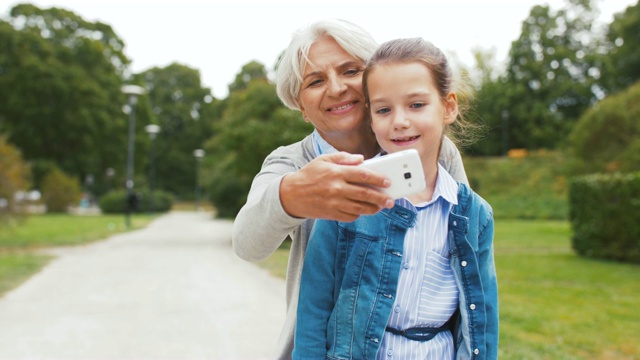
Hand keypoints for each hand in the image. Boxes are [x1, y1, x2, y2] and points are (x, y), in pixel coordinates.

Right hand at [280, 152, 394, 221]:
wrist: (291, 195)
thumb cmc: (309, 175)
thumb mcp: (323, 160)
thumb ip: (343, 158)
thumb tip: (361, 159)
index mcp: (336, 172)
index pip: (363, 174)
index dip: (378, 178)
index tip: (388, 181)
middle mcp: (336, 188)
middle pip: (365, 193)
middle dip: (381, 197)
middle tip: (391, 200)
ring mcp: (334, 203)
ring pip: (360, 207)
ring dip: (373, 208)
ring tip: (381, 206)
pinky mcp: (331, 214)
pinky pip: (350, 216)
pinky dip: (359, 214)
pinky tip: (363, 210)